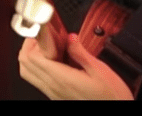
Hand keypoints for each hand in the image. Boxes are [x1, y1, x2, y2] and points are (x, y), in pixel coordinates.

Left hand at [18, 33, 133, 99]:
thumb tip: (70, 38)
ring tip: (45, 48)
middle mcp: (53, 87)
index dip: (33, 42)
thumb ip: (81, 52)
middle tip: (41, 38)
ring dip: (31, 58)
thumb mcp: (100, 70)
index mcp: (61, 78)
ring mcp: (53, 93)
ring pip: (28, 74)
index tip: (41, 33)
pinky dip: (38, 68)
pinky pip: (38, 81)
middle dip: (29, 47)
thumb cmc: (111, 97)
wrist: (115, 111)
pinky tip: (53, 62)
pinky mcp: (56, 96)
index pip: (32, 57)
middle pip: (25, 64)